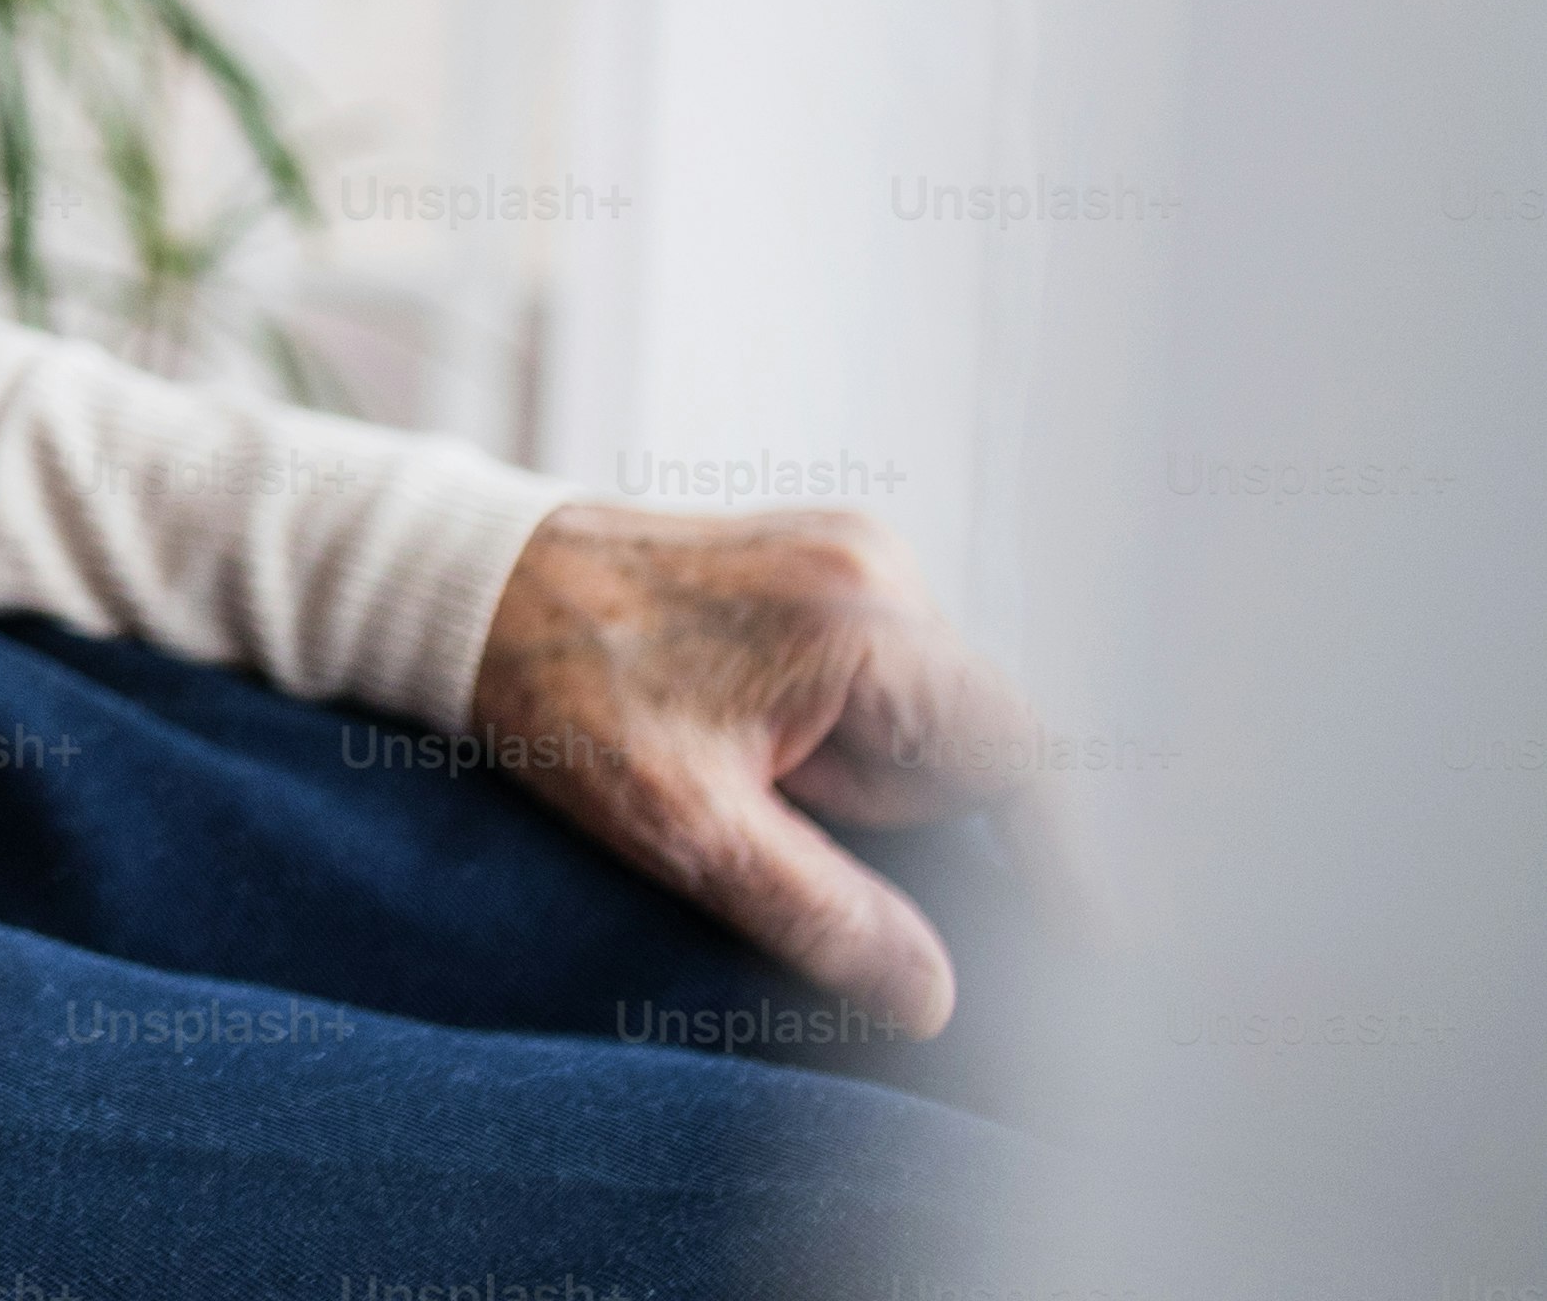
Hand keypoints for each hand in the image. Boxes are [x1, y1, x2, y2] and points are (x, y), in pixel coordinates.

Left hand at [467, 499, 1052, 1035]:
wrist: (464, 587)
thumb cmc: (555, 689)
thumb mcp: (680, 823)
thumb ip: (816, 912)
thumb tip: (932, 995)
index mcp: (863, 615)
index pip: (1020, 757)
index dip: (1059, 860)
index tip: (1091, 952)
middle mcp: (877, 568)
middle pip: (970, 747)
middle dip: (900, 820)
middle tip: (785, 829)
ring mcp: (849, 562)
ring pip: (919, 728)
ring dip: (856, 788)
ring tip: (742, 781)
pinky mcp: (815, 576)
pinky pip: (874, 694)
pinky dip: (833, 752)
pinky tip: (753, 761)